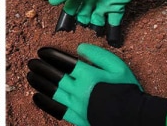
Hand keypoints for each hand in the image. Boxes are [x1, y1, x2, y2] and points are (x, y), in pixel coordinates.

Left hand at [27, 44, 166, 125]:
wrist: (136, 119)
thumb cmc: (127, 90)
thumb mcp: (117, 66)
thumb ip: (98, 54)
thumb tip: (79, 48)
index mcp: (87, 74)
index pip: (63, 61)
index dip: (50, 55)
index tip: (42, 51)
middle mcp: (79, 89)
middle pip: (54, 75)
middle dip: (40, 67)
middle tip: (31, 62)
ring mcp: (77, 105)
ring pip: (52, 91)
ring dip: (39, 82)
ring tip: (30, 75)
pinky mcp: (78, 118)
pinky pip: (56, 109)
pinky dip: (45, 102)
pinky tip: (37, 96)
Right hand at [49, 0, 162, 46]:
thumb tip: (51, 2)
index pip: (70, 9)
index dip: (66, 19)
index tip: (63, 32)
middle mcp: (90, 0)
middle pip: (83, 17)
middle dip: (81, 26)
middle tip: (80, 38)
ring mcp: (103, 5)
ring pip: (96, 22)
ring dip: (95, 31)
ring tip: (94, 40)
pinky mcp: (117, 9)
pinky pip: (114, 25)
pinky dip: (113, 34)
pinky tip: (111, 43)